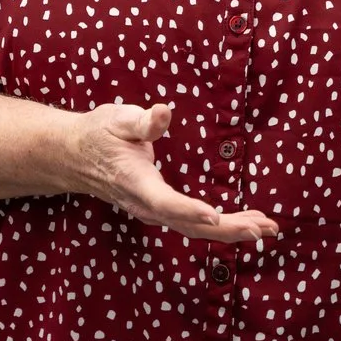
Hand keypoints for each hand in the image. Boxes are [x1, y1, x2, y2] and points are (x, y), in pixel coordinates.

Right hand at [68, 102, 279, 242]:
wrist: (74, 157)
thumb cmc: (99, 133)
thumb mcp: (118, 119)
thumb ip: (144, 120)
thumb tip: (165, 110)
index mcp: (136, 182)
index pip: (165, 201)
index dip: (189, 210)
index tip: (214, 214)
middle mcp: (145, 205)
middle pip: (188, 225)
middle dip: (226, 229)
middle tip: (261, 228)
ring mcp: (152, 212)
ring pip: (194, 229)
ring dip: (231, 230)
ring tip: (266, 228)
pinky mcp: (160, 211)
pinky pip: (192, 224)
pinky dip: (222, 226)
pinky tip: (246, 222)